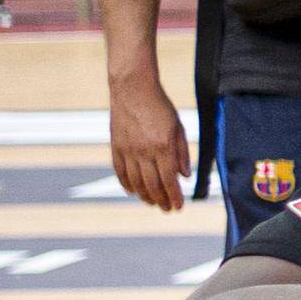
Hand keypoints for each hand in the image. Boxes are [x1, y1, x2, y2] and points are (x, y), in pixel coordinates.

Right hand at [109, 74, 187, 212]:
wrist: (133, 89)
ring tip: (152, 203)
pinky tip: (132, 191)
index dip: (174, 196)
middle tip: (167, 210)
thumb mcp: (178, 128)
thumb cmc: (160, 107)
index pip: (170, 180)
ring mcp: (127, 149)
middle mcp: (144, 151)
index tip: (178, 207)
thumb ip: (182, 153)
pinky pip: (119, 171)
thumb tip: (184, 176)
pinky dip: (126, 184)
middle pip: (152, 184)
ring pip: (135, 181)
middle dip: (161, 200)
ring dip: (144, 195)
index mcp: (163, 147)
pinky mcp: (115, 146)